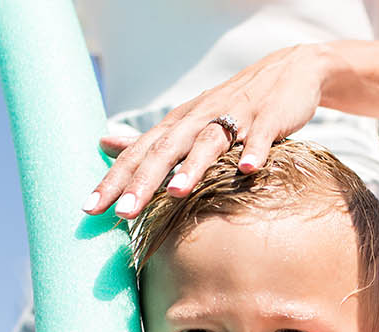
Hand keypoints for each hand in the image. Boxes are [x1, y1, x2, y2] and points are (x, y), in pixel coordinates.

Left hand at [84, 44, 333, 218]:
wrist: (287, 71)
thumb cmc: (233, 105)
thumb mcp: (187, 120)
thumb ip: (149, 139)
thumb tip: (103, 144)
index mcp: (178, 124)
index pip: (138, 154)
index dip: (114, 180)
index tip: (90, 208)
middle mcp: (200, 118)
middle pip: (166, 150)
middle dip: (143, 181)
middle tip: (123, 213)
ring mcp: (235, 117)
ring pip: (209, 143)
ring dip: (192, 168)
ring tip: (175, 193)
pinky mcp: (268, 119)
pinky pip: (260, 137)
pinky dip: (254, 151)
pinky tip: (247, 169)